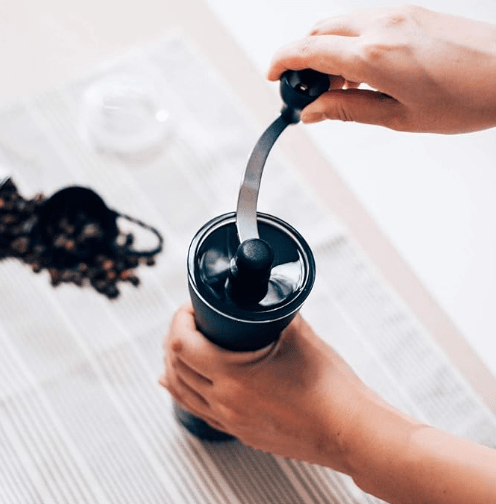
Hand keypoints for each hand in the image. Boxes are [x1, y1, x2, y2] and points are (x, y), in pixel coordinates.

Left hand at [160, 304, 399, 471]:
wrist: (349, 431)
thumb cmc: (330, 389)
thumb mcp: (298, 336)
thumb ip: (273, 311)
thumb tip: (262, 298)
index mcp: (235, 375)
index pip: (182, 343)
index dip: (179, 319)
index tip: (191, 307)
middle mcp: (225, 402)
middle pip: (175, 366)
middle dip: (175, 336)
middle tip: (190, 320)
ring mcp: (230, 420)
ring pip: (181, 391)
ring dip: (174, 364)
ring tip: (180, 346)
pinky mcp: (239, 431)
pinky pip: (197, 410)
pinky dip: (183, 390)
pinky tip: (180, 384)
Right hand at [267, 6, 495, 132]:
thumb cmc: (462, 100)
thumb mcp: (397, 117)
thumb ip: (347, 111)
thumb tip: (312, 113)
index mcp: (374, 55)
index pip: (310, 49)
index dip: (283, 62)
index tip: (272, 76)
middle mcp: (381, 25)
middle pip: (320, 30)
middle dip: (302, 59)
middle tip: (306, 92)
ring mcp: (397, 13)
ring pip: (341, 24)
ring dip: (326, 52)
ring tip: (336, 89)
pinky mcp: (410, 12)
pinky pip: (364, 23)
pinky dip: (349, 45)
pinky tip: (359, 73)